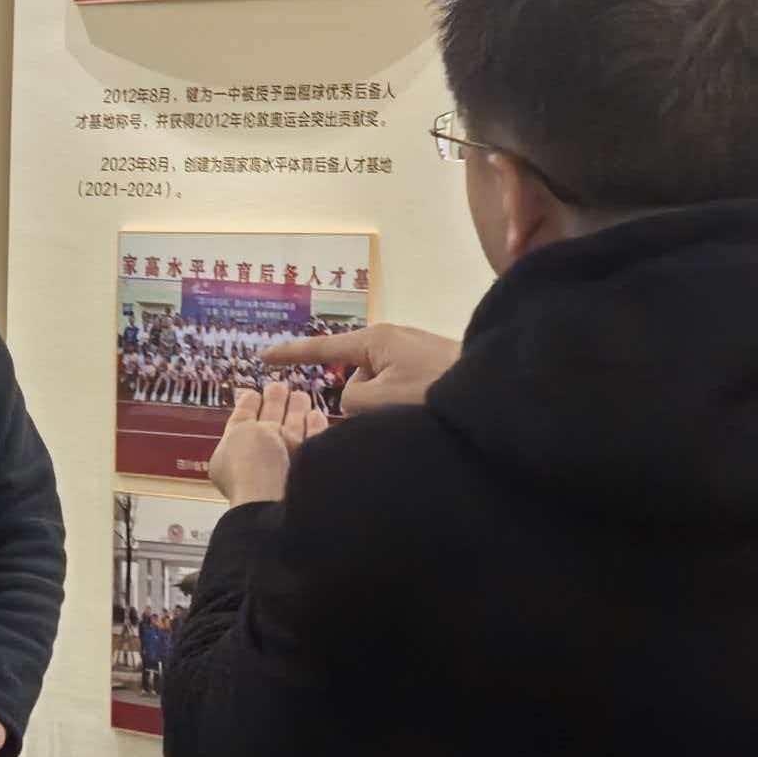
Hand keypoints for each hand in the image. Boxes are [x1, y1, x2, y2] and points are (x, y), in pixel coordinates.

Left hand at [206, 383, 327, 507]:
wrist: (278, 497)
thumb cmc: (251, 464)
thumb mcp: (238, 432)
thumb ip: (245, 417)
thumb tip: (249, 399)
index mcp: (236, 454)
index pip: (242, 424)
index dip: (247, 407)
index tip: (252, 392)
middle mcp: (262, 460)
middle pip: (270, 425)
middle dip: (274, 404)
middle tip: (279, 386)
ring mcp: (289, 464)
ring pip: (294, 431)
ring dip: (296, 410)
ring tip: (300, 394)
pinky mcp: (313, 466)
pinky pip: (315, 441)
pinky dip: (315, 426)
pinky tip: (315, 414)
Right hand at [264, 324, 459, 413]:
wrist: (494, 390)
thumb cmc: (433, 392)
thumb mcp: (377, 402)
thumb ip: (350, 400)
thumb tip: (357, 399)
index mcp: (375, 339)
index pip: (321, 347)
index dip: (290, 354)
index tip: (263, 357)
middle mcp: (392, 339)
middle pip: (354, 374)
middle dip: (360, 399)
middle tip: (385, 417)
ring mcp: (414, 351)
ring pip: (378, 385)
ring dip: (386, 406)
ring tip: (414, 418)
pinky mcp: (432, 366)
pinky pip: (400, 387)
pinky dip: (404, 404)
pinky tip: (424, 415)